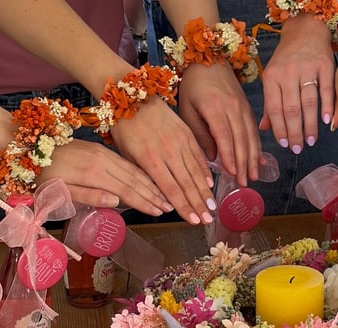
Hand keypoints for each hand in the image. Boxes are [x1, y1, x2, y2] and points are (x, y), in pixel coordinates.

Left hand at [39, 139, 171, 215]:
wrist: (29, 145)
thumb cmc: (41, 175)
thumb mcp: (58, 191)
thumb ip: (88, 196)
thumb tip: (116, 202)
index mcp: (92, 173)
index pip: (126, 190)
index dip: (144, 202)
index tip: (159, 212)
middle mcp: (102, 161)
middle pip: (134, 180)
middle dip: (154, 194)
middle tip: (169, 206)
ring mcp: (103, 153)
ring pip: (133, 170)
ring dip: (151, 183)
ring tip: (165, 195)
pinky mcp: (101, 150)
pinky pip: (126, 163)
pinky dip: (141, 173)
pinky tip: (150, 179)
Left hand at [109, 96, 215, 224]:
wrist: (132, 97)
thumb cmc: (125, 128)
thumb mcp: (127, 155)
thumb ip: (144, 176)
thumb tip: (158, 197)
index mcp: (150, 160)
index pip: (171, 190)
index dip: (184, 207)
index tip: (193, 221)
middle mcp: (168, 152)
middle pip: (187, 184)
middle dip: (199, 205)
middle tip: (208, 220)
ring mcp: (180, 142)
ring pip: (196, 172)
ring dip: (205, 192)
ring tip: (212, 207)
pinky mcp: (186, 133)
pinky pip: (198, 156)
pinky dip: (205, 171)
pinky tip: (209, 183)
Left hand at [177, 63, 262, 186]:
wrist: (210, 59)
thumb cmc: (193, 85)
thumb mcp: (188, 109)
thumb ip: (199, 134)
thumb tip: (212, 158)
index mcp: (215, 108)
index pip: (224, 136)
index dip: (230, 156)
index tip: (233, 173)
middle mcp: (233, 108)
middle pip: (241, 140)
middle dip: (244, 164)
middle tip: (244, 183)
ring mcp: (243, 108)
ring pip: (250, 137)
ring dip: (253, 159)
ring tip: (254, 177)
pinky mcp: (248, 108)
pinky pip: (254, 131)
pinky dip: (258, 147)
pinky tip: (261, 161)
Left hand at [259, 14, 334, 154]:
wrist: (305, 31)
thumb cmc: (287, 59)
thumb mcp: (273, 78)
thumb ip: (270, 104)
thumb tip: (263, 129)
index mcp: (271, 77)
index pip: (274, 109)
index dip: (279, 129)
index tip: (285, 145)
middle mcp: (287, 72)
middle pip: (291, 109)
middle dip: (294, 132)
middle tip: (299, 149)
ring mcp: (306, 68)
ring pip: (308, 102)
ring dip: (310, 125)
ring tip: (311, 140)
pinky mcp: (324, 64)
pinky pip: (325, 89)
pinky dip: (326, 106)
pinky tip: (326, 121)